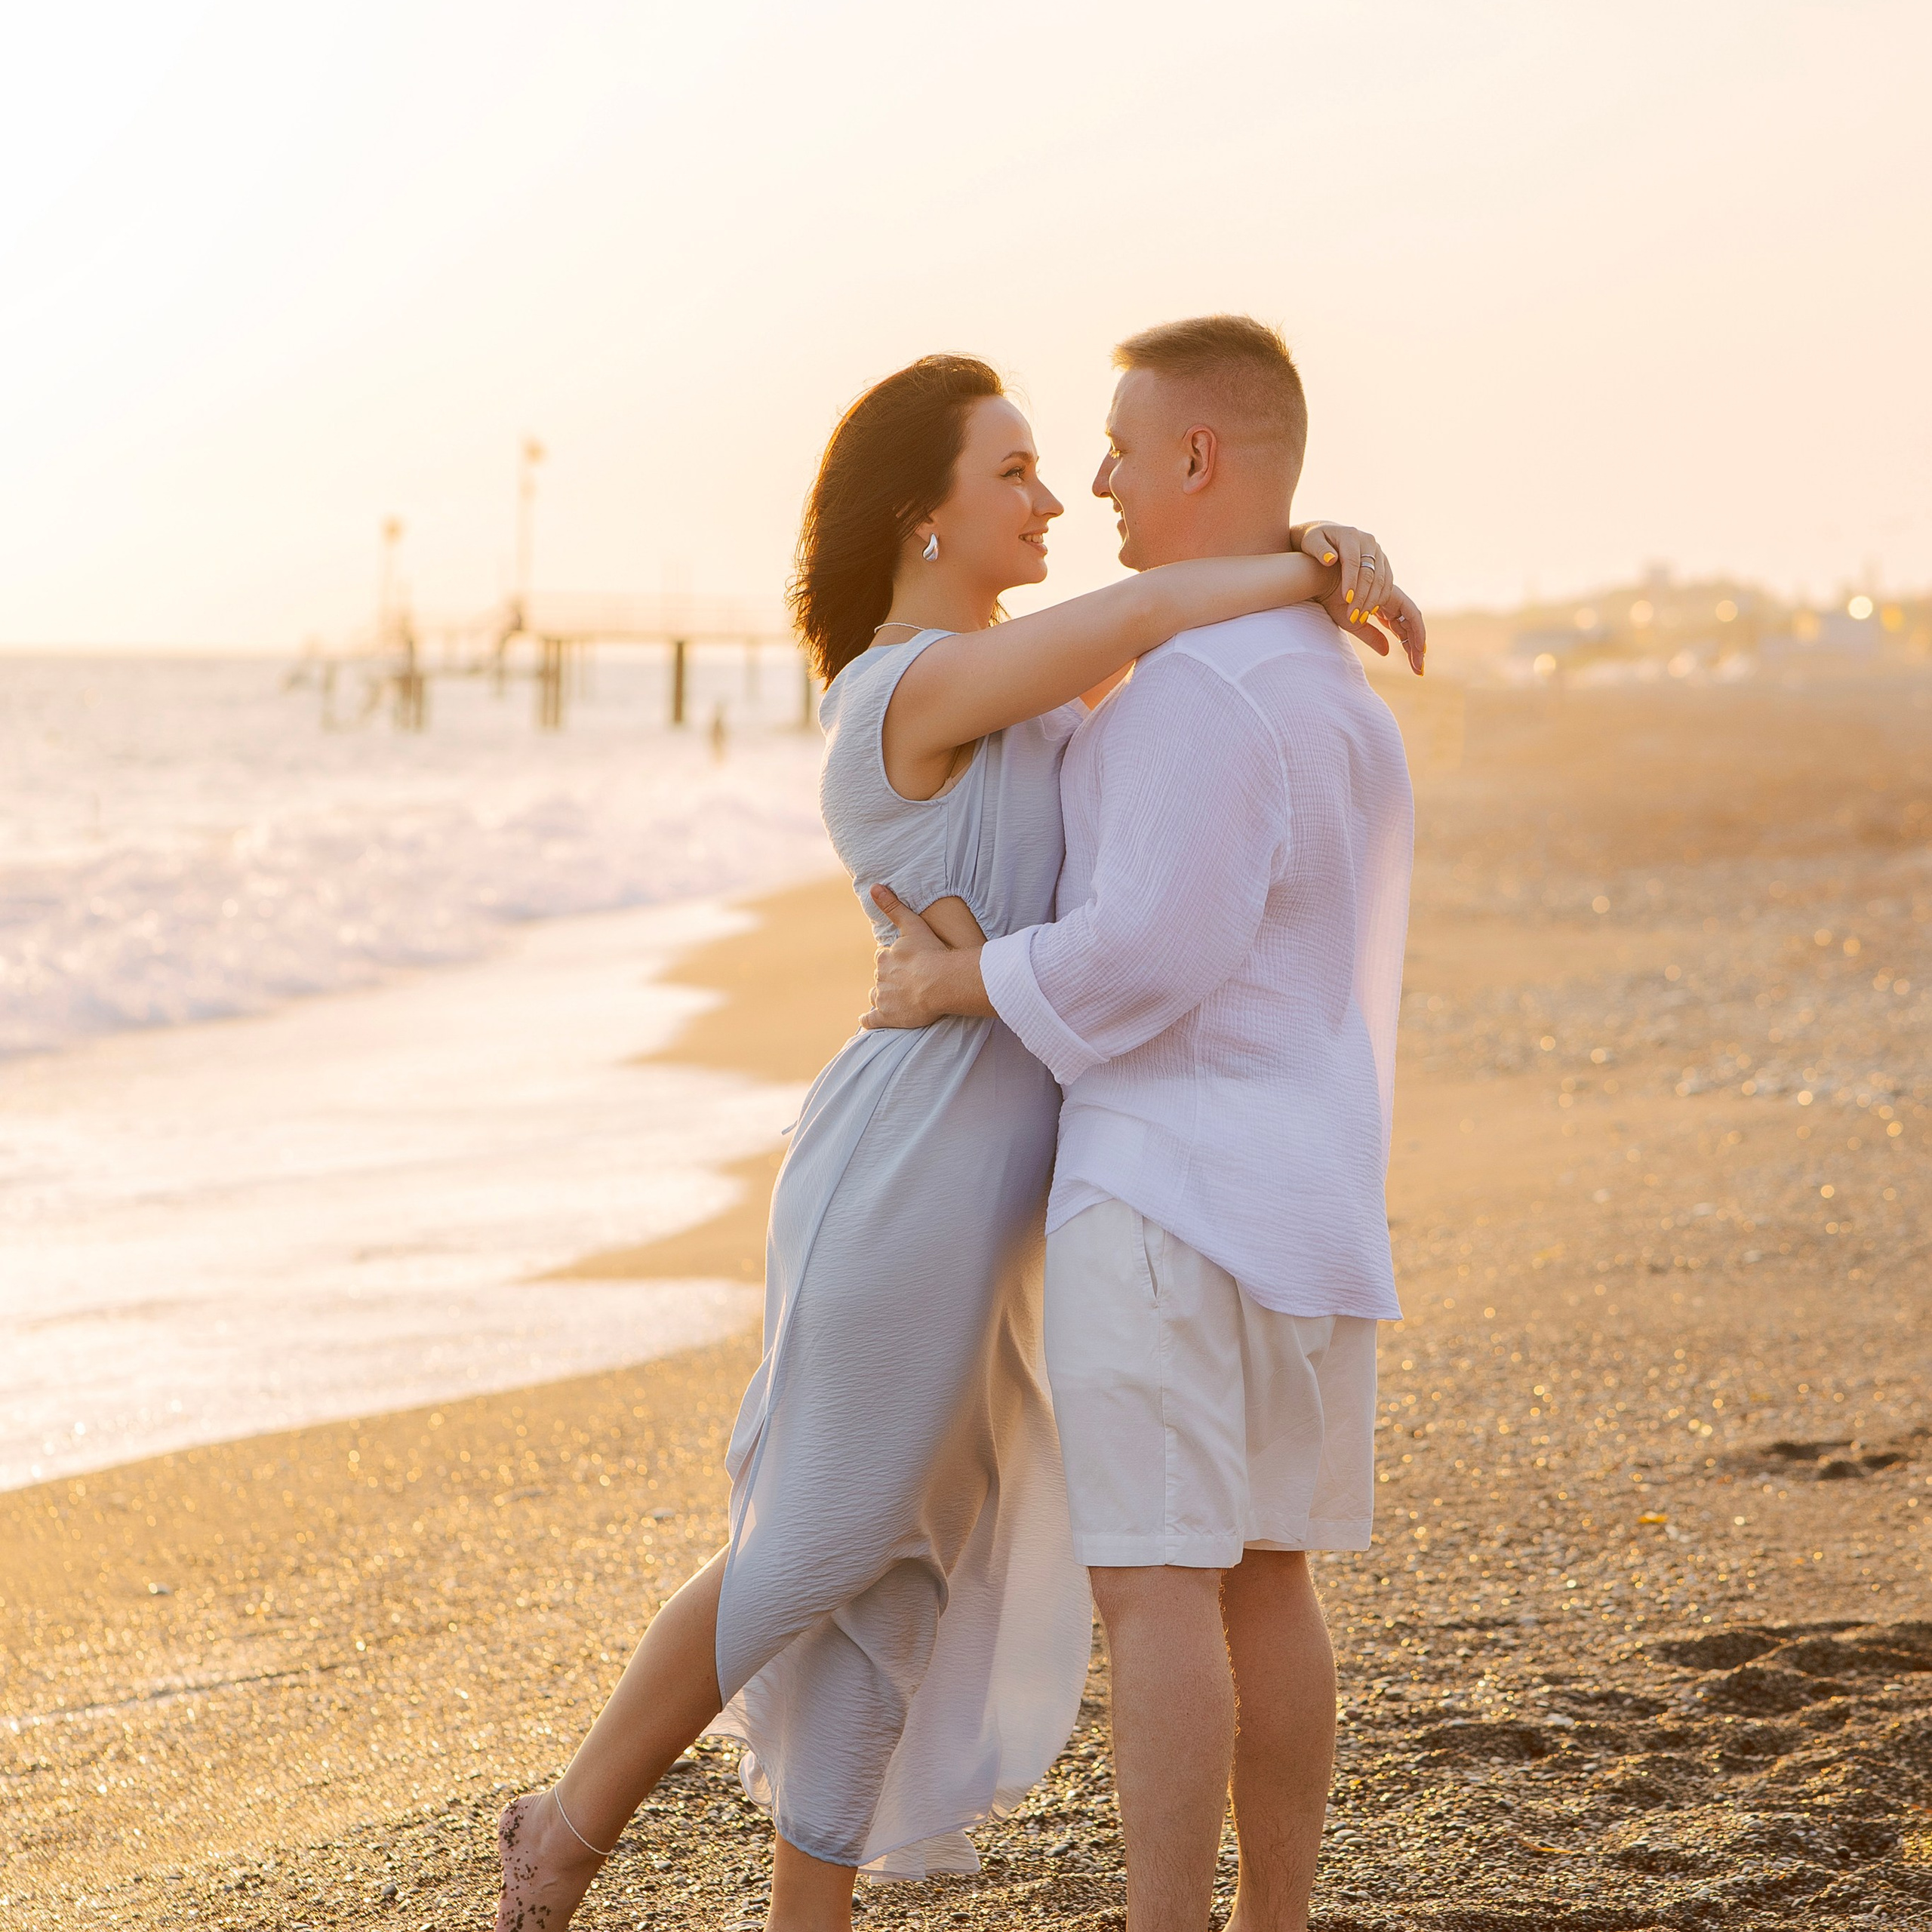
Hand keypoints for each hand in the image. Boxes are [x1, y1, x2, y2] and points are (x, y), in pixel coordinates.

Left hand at [860, 886, 952, 1029]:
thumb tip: (874, 886)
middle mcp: (880, 977)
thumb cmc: (930, 953)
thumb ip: (893, 906)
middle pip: (882, 977)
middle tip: (910, 981)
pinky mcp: (887, 1016)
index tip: (909, 963)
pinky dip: (868, 1020)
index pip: (885, 958)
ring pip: (877, 995)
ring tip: (899, 999)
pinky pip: (871, 1020)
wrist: (939, 982)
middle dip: (892, 978)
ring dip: (884, 996)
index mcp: (885, 957)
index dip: (896, 960)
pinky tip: (868, 1020)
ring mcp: (882, 997)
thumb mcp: (912, 925)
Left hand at [1297, 522, 1392, 627]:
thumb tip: (1331, 559)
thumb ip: (1319, 550)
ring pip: (1381, 578)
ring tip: (1361, 617)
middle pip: (1369, 572)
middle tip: (1353, 616)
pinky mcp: (1382, 560)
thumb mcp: (1311, 542)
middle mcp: (1368, 541)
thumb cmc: (1314, 541)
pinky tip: (1372, 611)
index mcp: (1350, 535)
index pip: (1353, 561)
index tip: (1346, 600)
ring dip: (1373, 600)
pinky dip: (1381, 596)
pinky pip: (1387, 580)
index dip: (1351, 581)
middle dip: (1362, 596)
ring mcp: (1377, 551)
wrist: (1327, 536)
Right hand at [1332, 582, 1426, 675]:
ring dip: (1418, 642)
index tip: (1414, 667)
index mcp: (1382, 607)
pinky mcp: (1393, 593)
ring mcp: (1392, 595)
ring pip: (1413, 621)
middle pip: (1409, 626)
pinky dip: (1416, 630)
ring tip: (1419, 662)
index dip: (1408, 647)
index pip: (1400, 629)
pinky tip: (1417, 647)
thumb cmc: (1332, 600)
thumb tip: (1387, 652)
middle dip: (1416, 648)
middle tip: (1419, 670)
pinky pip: (1411, 613)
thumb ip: (1371, 636)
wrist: (1322, 580)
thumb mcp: (1353, 625)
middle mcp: (1390, 600)